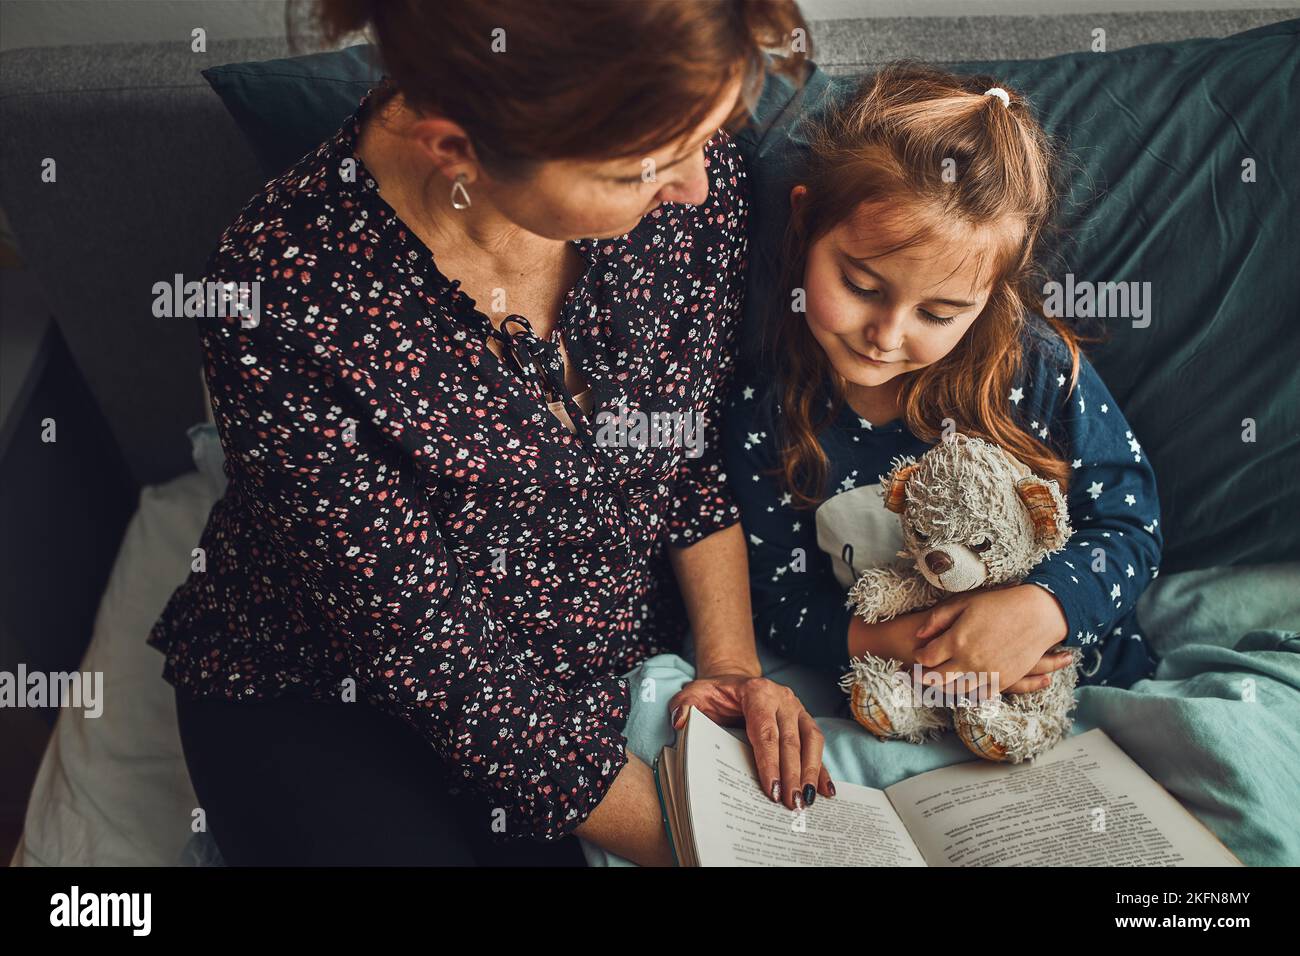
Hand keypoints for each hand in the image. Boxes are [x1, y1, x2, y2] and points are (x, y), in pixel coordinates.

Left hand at [667, 674, 833, 810]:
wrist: (734, 681)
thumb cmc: (716, 693)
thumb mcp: (695, 693)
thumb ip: (685, 704)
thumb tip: (681, 721)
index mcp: (757, 692)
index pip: (766, 731)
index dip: (770, 762)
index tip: (771, 789)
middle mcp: (783, 698)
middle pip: (790, 740)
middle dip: (793, 775)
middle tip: (792, 803)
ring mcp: (797, 708)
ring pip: (811, 741)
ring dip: (812, 772)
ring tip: (808, 801)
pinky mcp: (805, 720)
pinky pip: (817, 744)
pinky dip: (822, 768)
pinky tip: (826, 790)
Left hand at [912, 584, 1073, 695]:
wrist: (1038, 614)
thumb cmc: (1000, 604)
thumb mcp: (964, 603)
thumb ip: (938, 618)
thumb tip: (919, 634)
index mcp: (957, 640)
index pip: (927, 658)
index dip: (919, 658)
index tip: (918, 655)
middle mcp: (970, 661)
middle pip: (937, 679)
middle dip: (925, 678)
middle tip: (919, 675)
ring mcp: (987, 673)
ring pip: (956, 690)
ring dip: (943, 688)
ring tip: (937, 682)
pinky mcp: (1003, 680)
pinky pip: (979, 694)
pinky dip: (967, 693)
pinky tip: (962, 687)